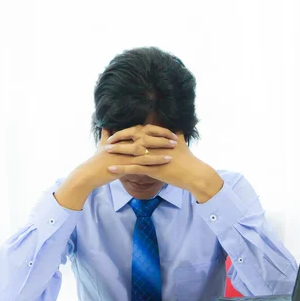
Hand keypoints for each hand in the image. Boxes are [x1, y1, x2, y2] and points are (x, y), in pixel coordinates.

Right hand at [54, 128, 174, 209]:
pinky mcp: (125, 164)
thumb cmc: (96, 161)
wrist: (88, 174)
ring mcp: (125, 152)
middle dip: (162, 136)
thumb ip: (106, 135)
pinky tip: (167, 160)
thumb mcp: (102, 145)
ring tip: (175, 147)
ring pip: (147, 147)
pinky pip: (144, 161)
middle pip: (147, 135)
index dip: (155, 130)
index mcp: (122, 137)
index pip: (141, 130)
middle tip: (175, 137)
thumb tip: (106, 126)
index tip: (167, 131)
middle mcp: (124, 142)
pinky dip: (157, 160)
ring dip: (162, 146)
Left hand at [107, 133, 223, 202]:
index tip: (118, 132)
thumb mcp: (181, 142)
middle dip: (119, 138)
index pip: (140, 130)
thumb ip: (176, 133)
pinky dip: (121, 168)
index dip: (128, 130)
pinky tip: (111, 169)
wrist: (194, 173)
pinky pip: (133, 168)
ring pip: (131, 152)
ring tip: (105, 151)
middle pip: (133, 137)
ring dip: (117, 151)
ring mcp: (153, 156)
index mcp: (159, 137)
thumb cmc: (188, 159)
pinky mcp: (153, 169)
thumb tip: (176, 126)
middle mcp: (155, 144)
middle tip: (108, 140)